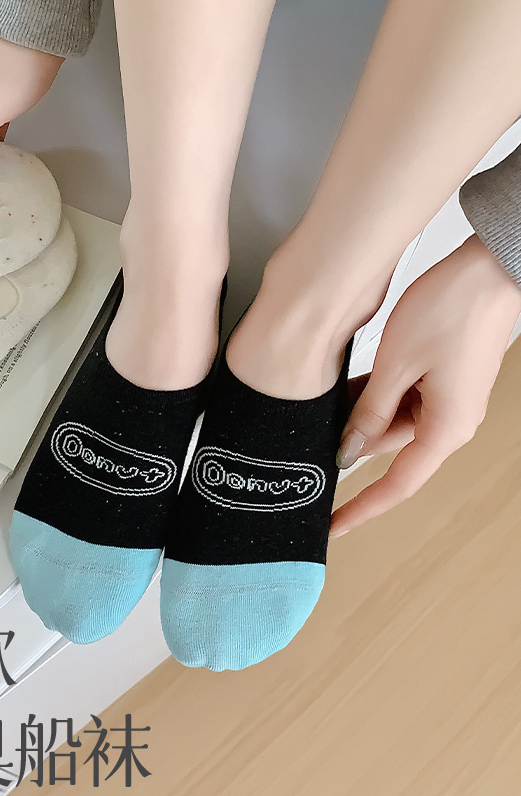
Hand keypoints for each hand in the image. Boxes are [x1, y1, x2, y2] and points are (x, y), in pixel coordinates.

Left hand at [331, 234, 520, 536]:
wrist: (487, 270)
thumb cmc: (451, 310)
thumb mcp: (395, 365)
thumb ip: (369, 412)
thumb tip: (348, 451)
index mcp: (445, 429)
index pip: (397, 485)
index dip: (361, 508)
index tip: (333, 525)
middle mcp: (451, 422)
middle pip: (391, 449)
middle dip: (351, 445)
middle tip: (309, 443)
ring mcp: (449, 399)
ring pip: (393, 421)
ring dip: (360, 414)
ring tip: (322, 403)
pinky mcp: (444, 378)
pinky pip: (403, 398)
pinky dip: (374, 395)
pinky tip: (346, 385)